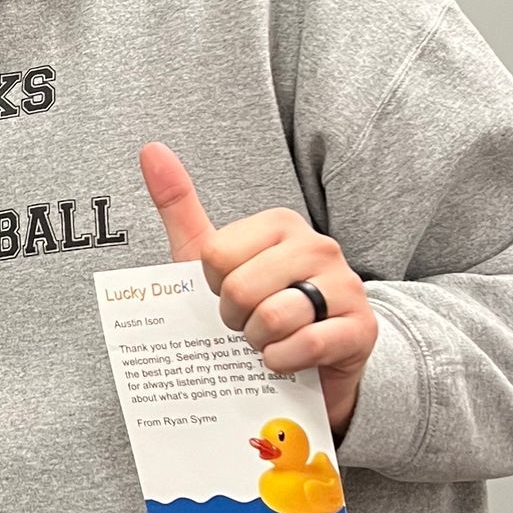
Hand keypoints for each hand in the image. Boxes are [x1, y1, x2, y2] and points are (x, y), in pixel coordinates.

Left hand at [140, 143, 378, 437]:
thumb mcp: (212, 260)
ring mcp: (345, 286)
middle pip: (240, 288)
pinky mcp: (361, 328)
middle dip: (233, 319)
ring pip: (273, 317)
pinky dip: (283, 362)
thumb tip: (151, 150)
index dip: (212, 287)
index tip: (229, 294)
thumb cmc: (257, 306)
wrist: (311, 361)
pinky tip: (286, 361)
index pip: (216, 255)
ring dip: (258, 343)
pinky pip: (306, 344)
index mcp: (282, 224)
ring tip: (269, 341)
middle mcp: (319, 246)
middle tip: (247, 324)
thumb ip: (180, 207)